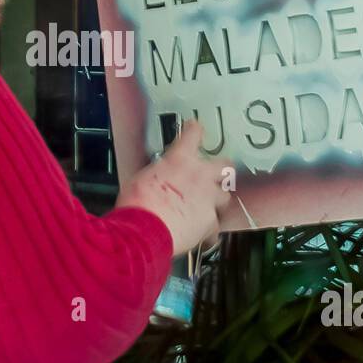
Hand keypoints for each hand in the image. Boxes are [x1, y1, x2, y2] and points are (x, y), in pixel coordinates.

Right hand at [116, 120, 233, 254]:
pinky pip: (215, 225)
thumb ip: (157, 174)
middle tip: (216, 173)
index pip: (193, 134)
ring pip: (224, 196)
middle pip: (224, 165)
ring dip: (217, 200)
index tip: (196, 128)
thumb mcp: (140, 179)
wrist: (144, 230)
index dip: (195, 130)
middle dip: (221, 169)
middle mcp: (199, 176)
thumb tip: (155, 178)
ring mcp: (208, 199)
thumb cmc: (138, 205)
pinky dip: (209, 230)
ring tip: (207, 206)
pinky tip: (203, 233)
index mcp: (179, 160)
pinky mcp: (210, 222)